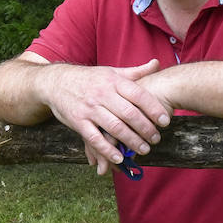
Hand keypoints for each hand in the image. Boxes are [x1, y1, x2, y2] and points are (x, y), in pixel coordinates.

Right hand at [39, 60, 170, 174]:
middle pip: (129, 114)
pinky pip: (94, 138)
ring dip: (131, 141)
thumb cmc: (89, 79)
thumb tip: (156, 63)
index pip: (138, 95)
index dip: (154, 109)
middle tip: (156, 139)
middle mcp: (102, 94)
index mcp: (113, 81)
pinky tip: (119, 158)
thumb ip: (134, 72)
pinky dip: (107, 150)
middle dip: (145, 129)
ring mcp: (89, 109)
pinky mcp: (78, 122)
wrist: (56, 82)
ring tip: (144, 149)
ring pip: (114, 128)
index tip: (166, 121)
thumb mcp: (111, 72)